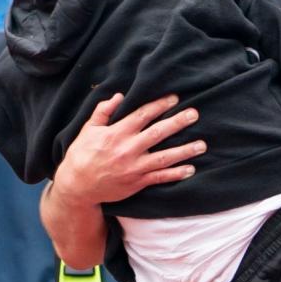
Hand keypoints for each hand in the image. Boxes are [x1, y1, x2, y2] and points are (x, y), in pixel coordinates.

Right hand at [54, 93, 206, 205]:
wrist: (78, 185)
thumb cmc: (82, 155)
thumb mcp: (88, 129)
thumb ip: (103, 111)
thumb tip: (119, 96)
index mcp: (117, 132)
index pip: (143, 114)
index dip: (160, 105)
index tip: (175, 98)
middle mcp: (129, 148)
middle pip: (159, 132)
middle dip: (178, 122)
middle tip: (194, 114)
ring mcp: (135, 167)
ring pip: (165, 157)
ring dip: (185, 150)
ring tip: (202, 145)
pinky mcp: (138, 182)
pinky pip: (161, 178)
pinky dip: (176, 174)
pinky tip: (191, 169)